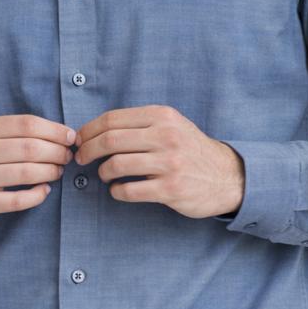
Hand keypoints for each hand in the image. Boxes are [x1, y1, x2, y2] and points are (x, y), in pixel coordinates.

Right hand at [0, 114, 75, 232]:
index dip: (54, 130)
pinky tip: (44, 191)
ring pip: (26, 172)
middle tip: (67, 157)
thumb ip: (14, 132)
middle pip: (30, 147)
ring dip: (50, 172)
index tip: (70, 137)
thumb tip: (60, 133)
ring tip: (58, 172)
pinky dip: (37, 195)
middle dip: (57, 152)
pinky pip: (18, 200)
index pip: (26, 124)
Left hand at [73, 104, 244, 218]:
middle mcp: (166, 136)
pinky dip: (116, 191)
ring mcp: (169, 163)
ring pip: (116, 165)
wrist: (227, 176)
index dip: (89, 130)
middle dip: (88, 150)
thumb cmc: (190, 150)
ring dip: (102, 172)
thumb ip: (140, 124)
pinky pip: (129, 190)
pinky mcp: (171, 189)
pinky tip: (118, 190)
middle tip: (81, 158)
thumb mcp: (171, 125)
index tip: (80, 140)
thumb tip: (95, 131)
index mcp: (162, 116)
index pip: (112, 119)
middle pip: (110, 140)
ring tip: (104, 175)